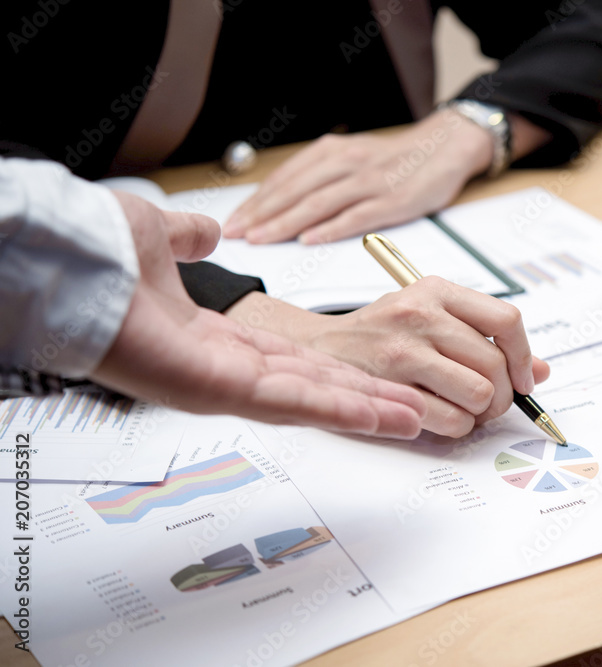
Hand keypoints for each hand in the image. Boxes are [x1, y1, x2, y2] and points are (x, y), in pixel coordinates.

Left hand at [91, 192, 426, 437]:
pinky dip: (340, 410)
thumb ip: (189, 238)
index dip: (336, 370)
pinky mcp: (220, 388)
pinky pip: (292, 403)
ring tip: (413, 420)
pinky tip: (380, 416)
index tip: (374, 376)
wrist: (68, 256)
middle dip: (365, 399)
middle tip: (412, 411)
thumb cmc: (100, 250)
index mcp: (213, 335)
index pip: (291, 358)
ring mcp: (221, 383)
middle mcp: (221, 366)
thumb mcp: (160, 235)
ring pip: (310, 402)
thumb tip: (206, 231)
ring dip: (365, 412)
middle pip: (311, 387)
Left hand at [222, 110, 493, 244]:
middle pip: (295, 190)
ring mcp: (370, 182)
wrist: (446, 147)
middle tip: (236, 234)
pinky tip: (310, 240)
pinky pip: (356, 216)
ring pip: (318, 203)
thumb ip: (322, 177)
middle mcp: (347, 163)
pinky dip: (331, 228)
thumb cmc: (396, 160)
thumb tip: (282, 203)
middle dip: (261, 214)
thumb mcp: (353, 158)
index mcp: (333, 152)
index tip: (233, 221)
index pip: (285, 178)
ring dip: (286, 223)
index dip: (256, 200)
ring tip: (262, 240)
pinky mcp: (393, 201)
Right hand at [225, 278, 549, 436]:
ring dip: (480, 412)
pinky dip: (457, 426)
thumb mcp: (433, 318)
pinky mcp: (389, 387)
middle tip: (490, 402)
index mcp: (437, 290)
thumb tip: (540, 371)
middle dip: (502, 394)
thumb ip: (485, 339)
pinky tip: (442, 417)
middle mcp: (421, 314)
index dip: (525, 356)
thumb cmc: (381, 335)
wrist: (317, 349)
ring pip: (480, 394)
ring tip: (464, 408)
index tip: (524, 378)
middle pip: (496, 364)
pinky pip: (452, 419)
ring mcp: (403, 350)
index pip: (506, 319)